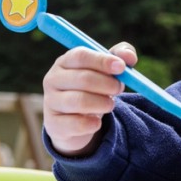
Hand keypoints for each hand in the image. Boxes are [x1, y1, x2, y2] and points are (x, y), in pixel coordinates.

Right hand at [42, 42, 135, 156]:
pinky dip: (92, 124)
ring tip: (110, 104)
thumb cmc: (93, 88)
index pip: (81, 56)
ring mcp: (51, 102)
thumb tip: (130, 57)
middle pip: (82, 78)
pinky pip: (75, 124)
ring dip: (102, 103)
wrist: (76, 120)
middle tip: (119, 89)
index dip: (102, 61)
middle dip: (107, 84)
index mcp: (65, 61)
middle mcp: (53, 79)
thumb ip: (120, 57)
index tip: (121, 67)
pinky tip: (98, 122)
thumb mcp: (106, 70)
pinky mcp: (54, 124)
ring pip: (79, 101)